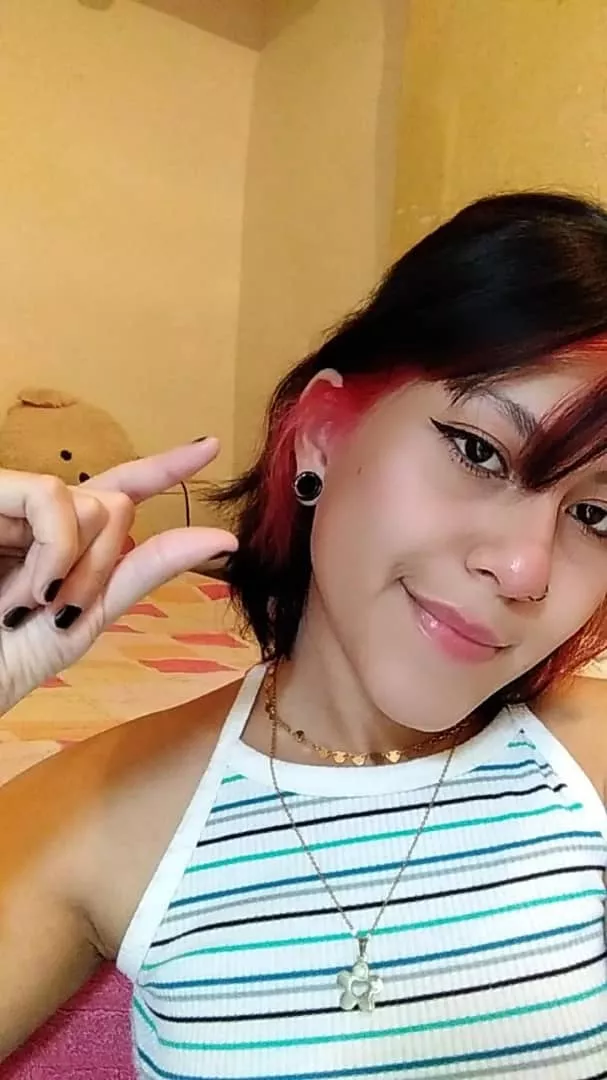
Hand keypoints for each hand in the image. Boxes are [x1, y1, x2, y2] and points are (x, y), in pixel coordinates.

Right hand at [0, 438, 235, 713]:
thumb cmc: (1, 660)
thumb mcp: (81, 620)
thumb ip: (141, 571)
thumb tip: (223, 538)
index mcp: (57, 541)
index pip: (116, 491)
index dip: (162, 467)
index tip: (210, 446)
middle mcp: (34, 515)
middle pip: (115, 504)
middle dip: (105, 565)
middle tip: (56, 611)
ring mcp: (8, 502)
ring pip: (93, 502)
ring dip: (76, 567)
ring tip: (26, 605)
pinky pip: (53, 499)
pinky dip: (57, 550)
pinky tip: (31, 587)